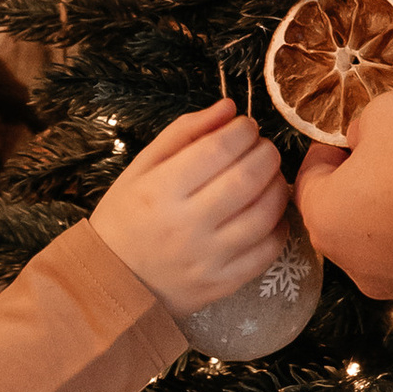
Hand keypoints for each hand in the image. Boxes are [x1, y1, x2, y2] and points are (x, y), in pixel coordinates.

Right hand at [91, 97, 289, 314]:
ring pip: (263, 215)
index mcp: (161, 190)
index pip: (217, 149)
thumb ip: (184, 132)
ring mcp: (207, 258)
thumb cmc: (126, 216)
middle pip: (247, 179)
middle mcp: (186, 225)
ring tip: (270, 176)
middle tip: (263, 148)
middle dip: (266, 154)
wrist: (114, 282)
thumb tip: (229, 108)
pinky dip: (278, 227)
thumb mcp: (142, 166)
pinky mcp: (222, 283)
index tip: (245, 126)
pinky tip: (271, 213)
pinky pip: (267, 252)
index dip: (242, 131)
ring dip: (277, 186)